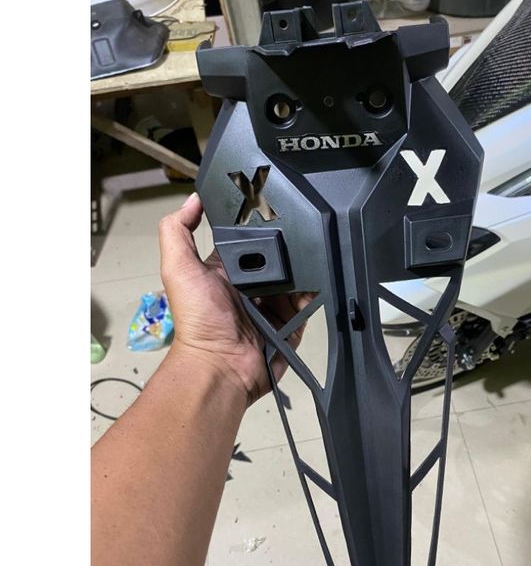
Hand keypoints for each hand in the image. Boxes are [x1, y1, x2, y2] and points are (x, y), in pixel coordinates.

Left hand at [158, 193, 311, 405]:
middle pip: (277, 255)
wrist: (222, 366)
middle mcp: (252, 284)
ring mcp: (274, 303)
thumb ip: (177, 231)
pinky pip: (309, 301)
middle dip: (288, 243)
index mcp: (226, 269)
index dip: (258, 222)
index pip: (247, 238)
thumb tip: (194, 198)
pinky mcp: (293, 321)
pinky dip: (315, 290)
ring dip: (304, 265)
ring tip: (314, 249)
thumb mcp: (178, 268)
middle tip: (301, 228)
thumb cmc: (198, 319)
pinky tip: (318, 277)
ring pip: (297, 275)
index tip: (273, 203)